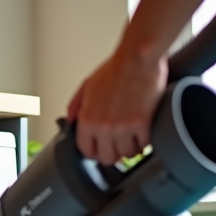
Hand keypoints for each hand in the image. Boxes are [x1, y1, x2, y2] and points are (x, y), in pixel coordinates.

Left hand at [67, 44, 167, 165]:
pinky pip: (144, 145)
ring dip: (130, 147)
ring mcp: (123, 127)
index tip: (100, 148)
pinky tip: (143, 132)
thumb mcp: (87, 85)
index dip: (94, 151)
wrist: (138, 57)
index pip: (86, 150)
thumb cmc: (115, 68)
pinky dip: (144, 141)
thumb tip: (70, 120)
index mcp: (87, 119)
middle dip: (113, 153)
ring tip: (132, 137)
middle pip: (107, 158)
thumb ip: (76, 105)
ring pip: (127, 154)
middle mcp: (103, 127)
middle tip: (118, 145)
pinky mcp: (143, 125)